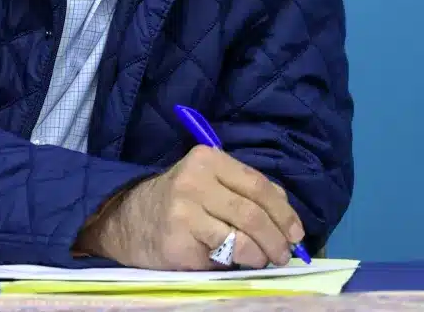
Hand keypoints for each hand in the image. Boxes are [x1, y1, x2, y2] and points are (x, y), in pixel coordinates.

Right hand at [76, 146, 305, 269]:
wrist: (127, 220)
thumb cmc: (180, 200)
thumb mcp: (210, 182)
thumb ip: (245, 190)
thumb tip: (286, 218)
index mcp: (209, 159)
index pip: (258, 185)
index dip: (283, 212)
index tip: (297, 233)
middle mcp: (195, 181)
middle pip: (252, 213)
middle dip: (276, 238)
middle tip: (285, 254)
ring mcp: (183, 212)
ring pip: (239, 238)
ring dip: (260, 254)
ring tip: (266, 261)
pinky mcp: (176, 242)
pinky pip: (218, 257)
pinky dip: (235, 263)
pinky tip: (238, 264)